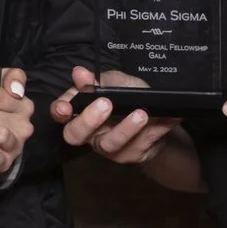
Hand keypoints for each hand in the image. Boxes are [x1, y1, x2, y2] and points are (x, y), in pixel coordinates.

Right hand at [55, 66, 180, 164]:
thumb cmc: (129, 96)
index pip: (61, 115)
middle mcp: (90, 133)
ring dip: (125, 129)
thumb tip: (79, 73)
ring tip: (141, 114)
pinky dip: (156, 129)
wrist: (158, 116)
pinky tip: (167, 118)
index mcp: (81, 112)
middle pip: (75, 135)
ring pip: (110, 144)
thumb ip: (98, 80)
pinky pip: (141, 144)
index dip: (59, 112)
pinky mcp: (130, 154)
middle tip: (105, 104)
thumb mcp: (116, 82)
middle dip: (88, 121)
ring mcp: (109, 147)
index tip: (64, 107)